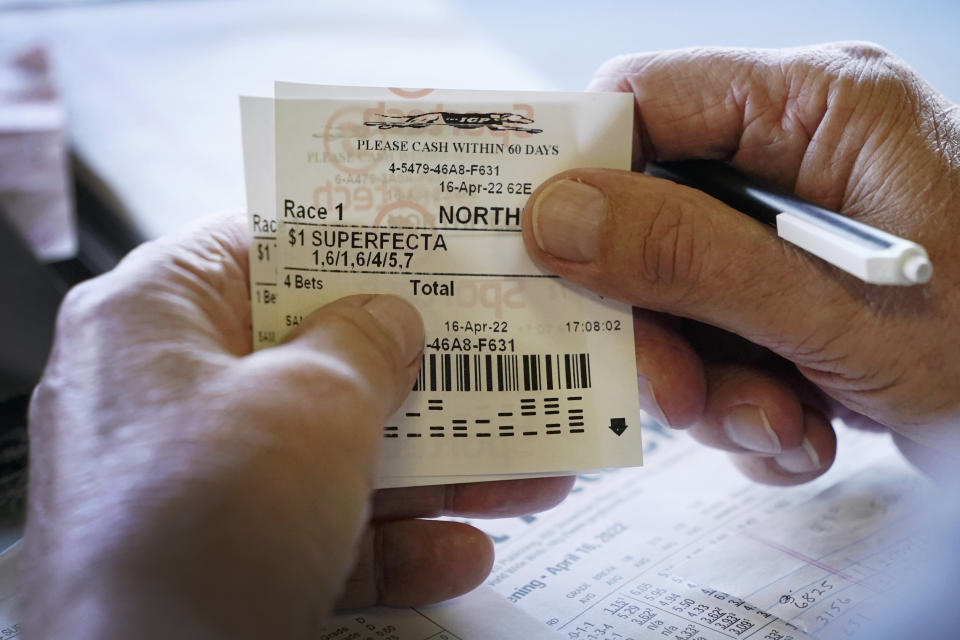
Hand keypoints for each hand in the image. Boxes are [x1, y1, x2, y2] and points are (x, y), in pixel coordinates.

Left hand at [24, 214, 572, 638]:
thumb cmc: (203, 522)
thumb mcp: (312, 402)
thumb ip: (365, 343)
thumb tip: (392, 319)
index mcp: (150, 323)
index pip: (253, 249)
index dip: (341, 242)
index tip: (415, 246)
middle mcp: (164, 400)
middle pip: (310, 360)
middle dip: (412, 373)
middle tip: (487, 356)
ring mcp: (197, 487)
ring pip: (332, 455)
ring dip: (431, 468)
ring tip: (523, 466)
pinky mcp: (226, 563)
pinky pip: (325, 537)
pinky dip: (396, 546)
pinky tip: (466, 551)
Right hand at [522, 42, 959, 483]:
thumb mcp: (839, 314)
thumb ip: (692, 258)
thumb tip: (556, 218)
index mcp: (820, 108)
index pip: (646, 97)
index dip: (579, 167)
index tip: (537, 248)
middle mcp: (802, 156)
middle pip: (650, 210)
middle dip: (656, 315)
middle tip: (678, 390)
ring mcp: (797, 228)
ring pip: (678, 289)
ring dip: (708, 378)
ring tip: (776, 425)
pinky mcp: (797, 292)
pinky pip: (721, 333)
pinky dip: (746, 400)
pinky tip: (805, 431)